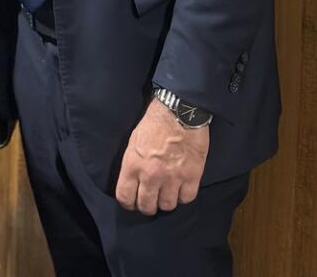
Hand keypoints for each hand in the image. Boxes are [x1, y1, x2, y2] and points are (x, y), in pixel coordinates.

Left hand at [115, 99, 208, 214]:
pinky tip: (181, 188)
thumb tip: (132, 183)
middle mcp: (151, 175)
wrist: (179, 111)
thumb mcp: (133, 141)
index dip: (128, 203)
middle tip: (151, 200)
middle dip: (147, 206)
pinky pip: (186, 199)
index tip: (132, 202)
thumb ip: (132, 165)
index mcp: (133, 164)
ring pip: (167, 206)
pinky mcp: (192, 176)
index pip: (125, 197)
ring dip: (166, 201)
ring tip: (166, 193)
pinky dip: (183, 196)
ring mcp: (172, 177)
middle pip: (147, 206)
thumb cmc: (154, 123)